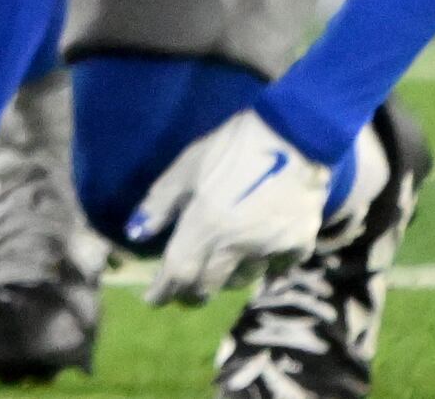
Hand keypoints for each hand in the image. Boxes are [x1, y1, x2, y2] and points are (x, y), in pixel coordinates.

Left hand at [128, 109, 332, 305]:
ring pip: (243, 280)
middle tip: (184, 291)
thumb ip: (160, 202)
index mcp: (205, 225)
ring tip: (219, 272)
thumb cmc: (231, 147)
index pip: (178, 271)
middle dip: (192, 292)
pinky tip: (260, 264)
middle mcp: (237, 245)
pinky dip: (265, 269)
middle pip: (209, 285)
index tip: (152, 299)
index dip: (163, 290)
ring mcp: (271, 248)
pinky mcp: (299, 244)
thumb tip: (135, 233)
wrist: (294, 136)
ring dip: (227, 280)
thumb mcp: (186, 166)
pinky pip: (278, 268)